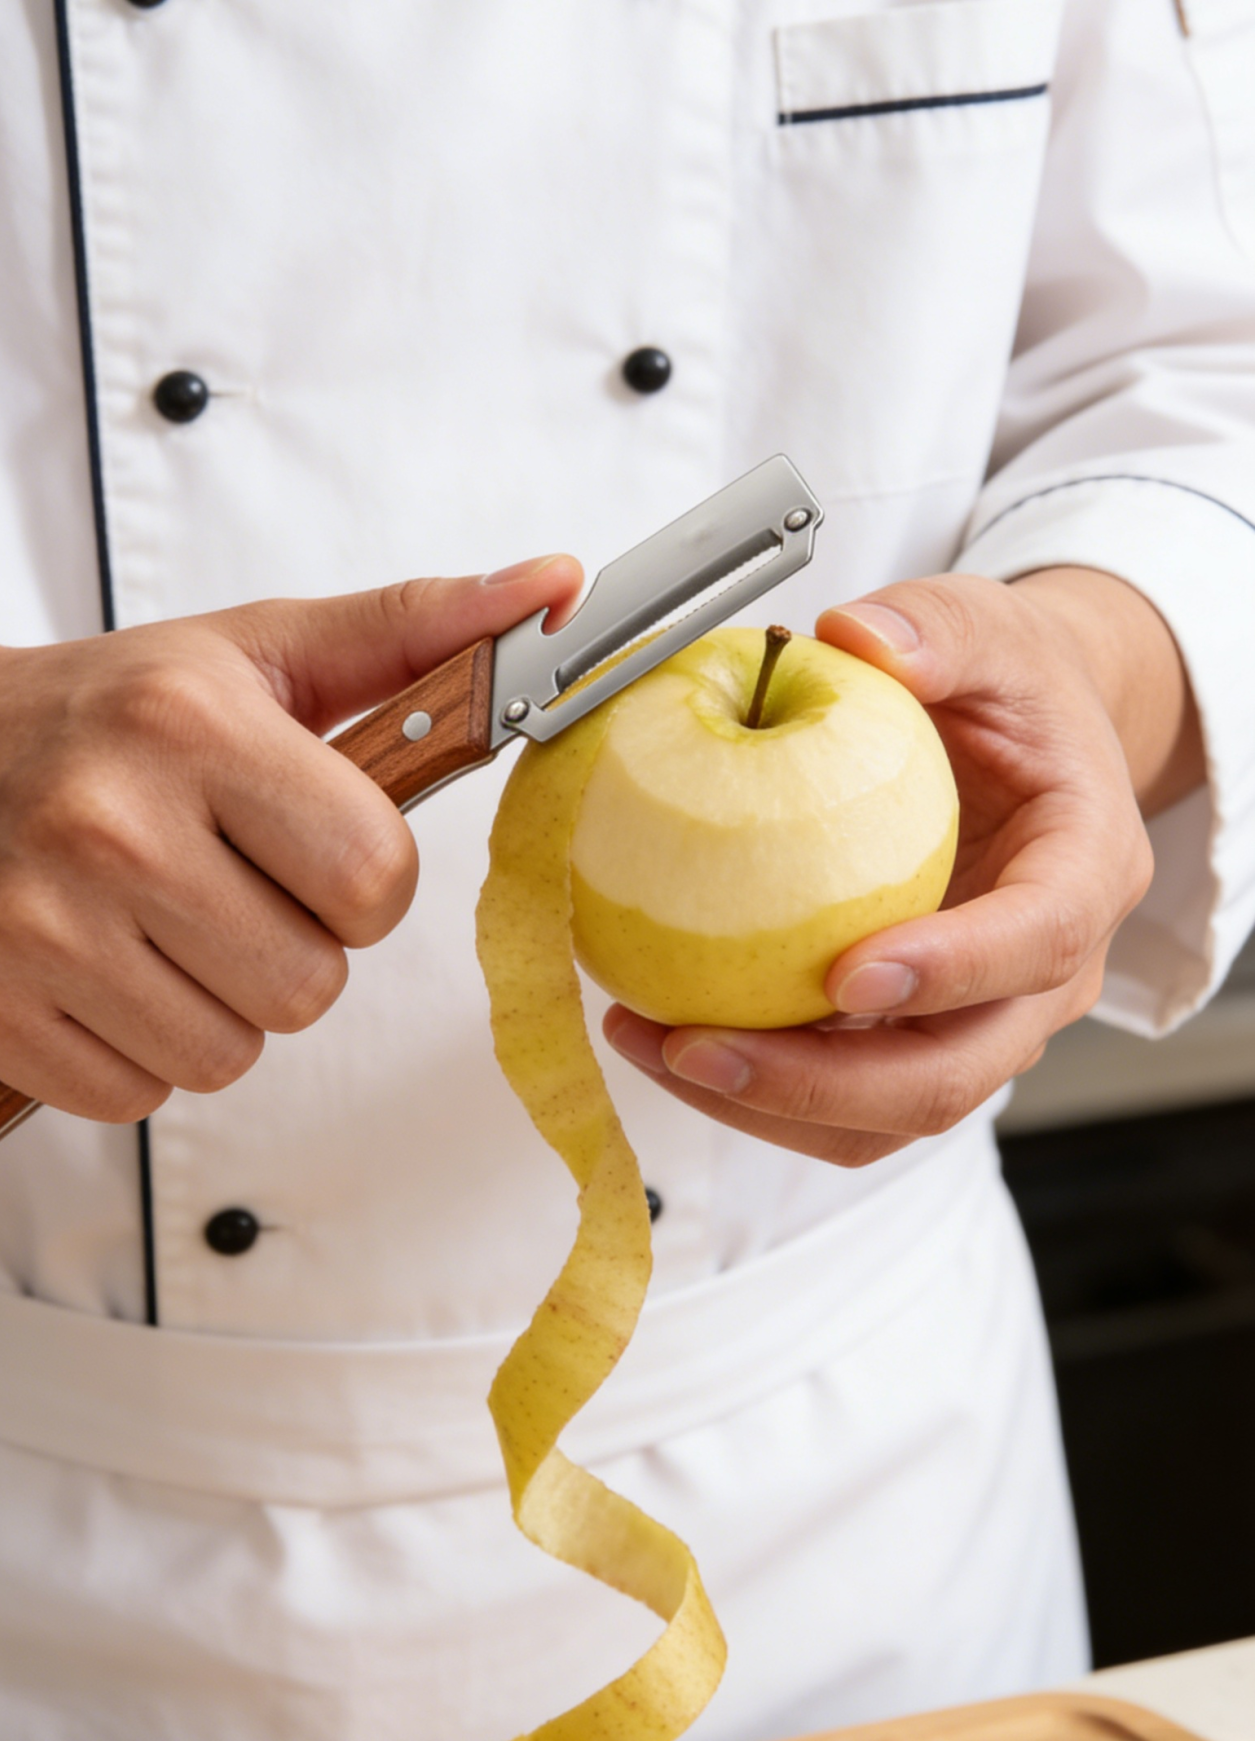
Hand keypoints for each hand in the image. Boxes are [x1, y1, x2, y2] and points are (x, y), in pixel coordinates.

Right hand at [0, 557, 581, 1121]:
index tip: (314, 858)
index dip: (364, 887)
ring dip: (214, 1009)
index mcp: (189, 724)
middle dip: (289, 951)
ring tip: (157, 931)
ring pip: (229, 1055)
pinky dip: (134, 1052)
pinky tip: (98, 975)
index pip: (375, 879)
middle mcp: (109, 824)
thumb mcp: (247, 654)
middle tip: (225, 893)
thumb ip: (407, 632)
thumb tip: (550, 591)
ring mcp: (37, 927)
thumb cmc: (87, 714)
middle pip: (309, 985)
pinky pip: (138, 1096)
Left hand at [605, 568, 1203, 1167]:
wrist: (1025, 739)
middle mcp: (1043, 971)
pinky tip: (664, 1036)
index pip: (1040, 939)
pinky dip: (753, 1087)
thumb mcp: (988, 628)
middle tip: (698, 1045)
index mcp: (1085, 868)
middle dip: (821, 1083)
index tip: (848, 974)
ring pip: (887, 1113)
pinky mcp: (911, 1038)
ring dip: (766, 1102)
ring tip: (655, 1046)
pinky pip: (840, 1099)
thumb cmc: (1011, 689)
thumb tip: (859, 637)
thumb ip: (937, 627)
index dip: (952, 971)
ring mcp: (976, 1019)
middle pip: (954, 1071)